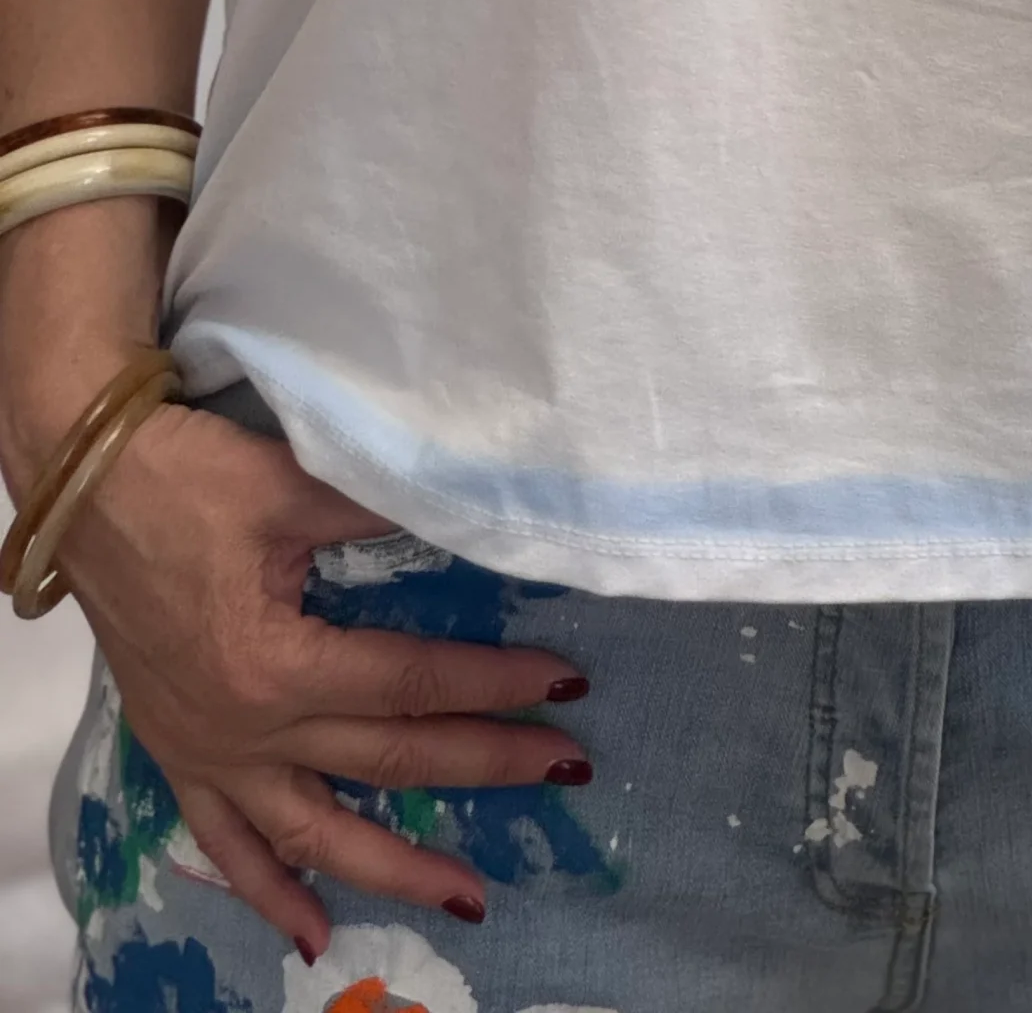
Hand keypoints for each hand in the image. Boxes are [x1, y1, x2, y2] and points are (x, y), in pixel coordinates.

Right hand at [50, 403, 590, 963]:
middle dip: (485, 765)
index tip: (566, 684)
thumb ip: (381, 513)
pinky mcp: (179, 755)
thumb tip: (473, 510)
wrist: (84, 488)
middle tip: (564, 770)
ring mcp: (210, 753)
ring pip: (313, 834)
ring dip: (392, 869)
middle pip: (388, 760)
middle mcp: (249, 730)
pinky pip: (226, 844)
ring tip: (466, 898)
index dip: (496, 683)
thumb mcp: (293, 487)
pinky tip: (311, 932)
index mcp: (281, 666)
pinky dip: (269, 891)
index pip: (416, 683)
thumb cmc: (189, 480)